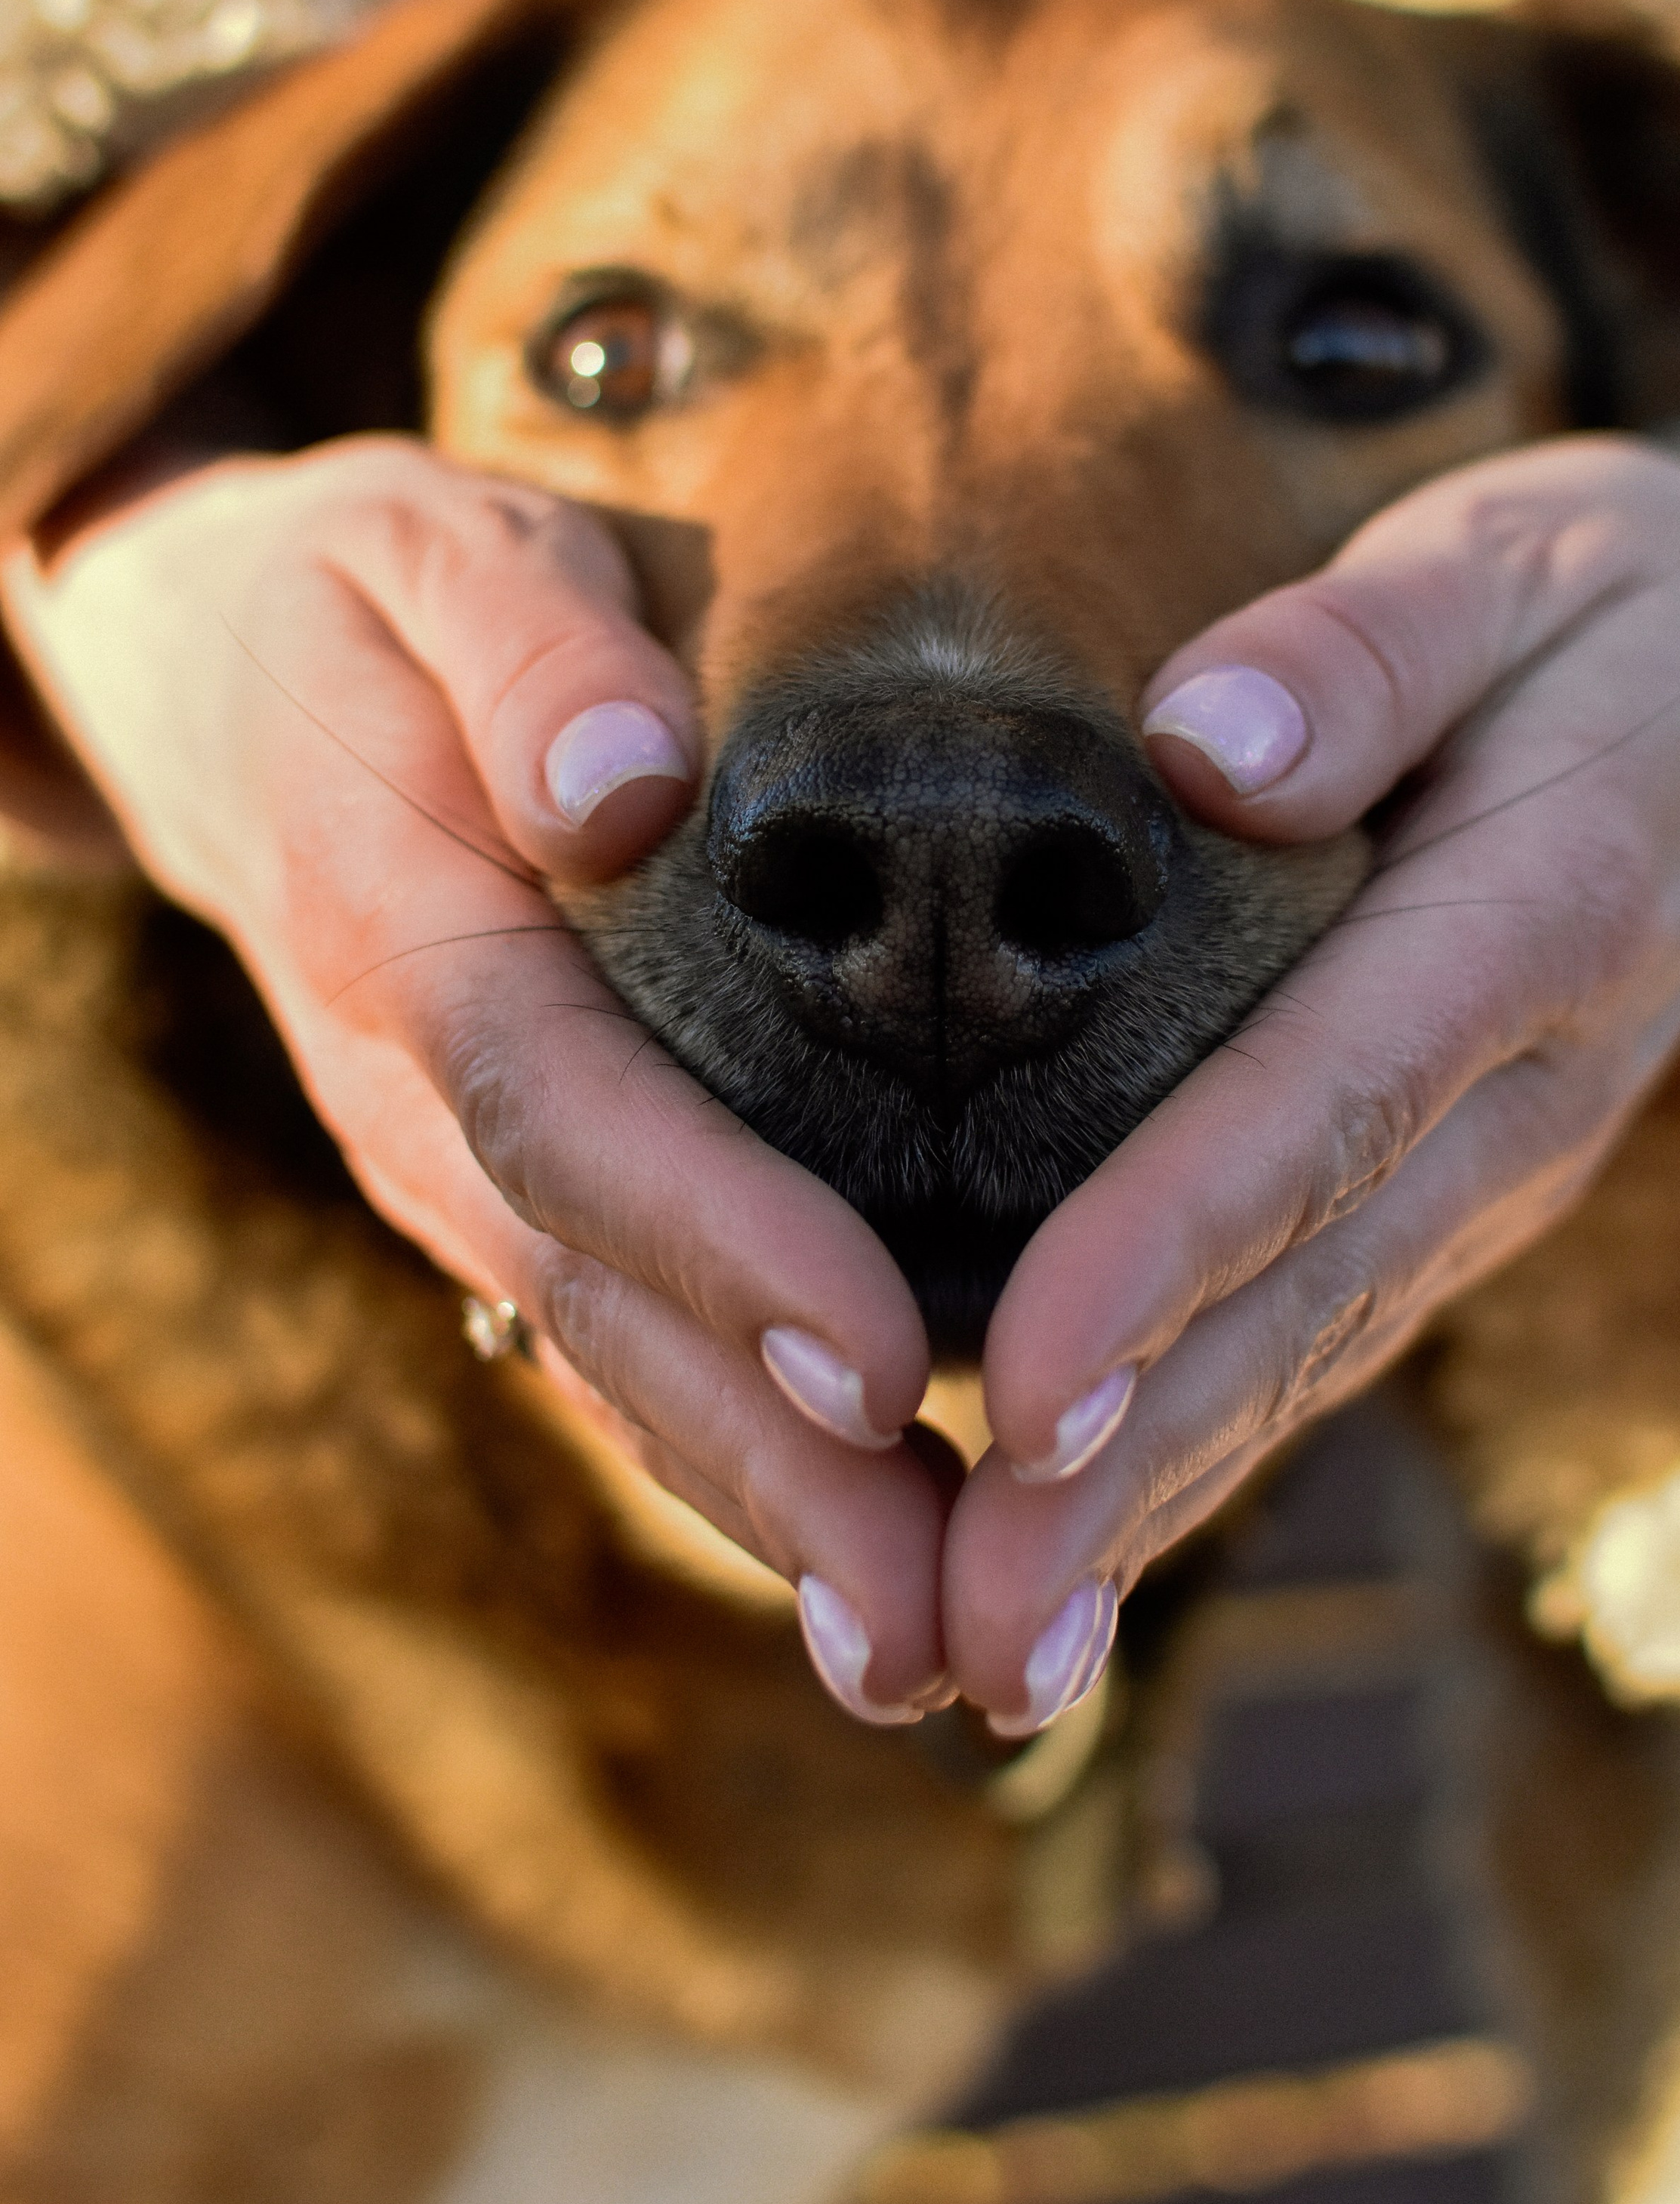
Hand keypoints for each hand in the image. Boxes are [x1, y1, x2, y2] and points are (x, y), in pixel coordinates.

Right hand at [2, 438, 956, 1718]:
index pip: (567, 1112)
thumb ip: (529, 647)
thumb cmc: (371, 597)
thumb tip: (623, 794)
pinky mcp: (496, 1186)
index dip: (719, 1243)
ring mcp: (442, 1164)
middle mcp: (414, 1093)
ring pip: (604, 1355)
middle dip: (766, 1470)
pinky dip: (724, 1457)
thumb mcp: (439, 544)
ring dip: (760, 1516)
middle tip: (935, 1627)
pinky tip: (856, 1560)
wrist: (219, 680)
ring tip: (922, 1659)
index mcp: (406, 929)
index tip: (876, 1365)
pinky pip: (608, 1334)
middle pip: (596, 1299)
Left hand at [940, 439, 1679, 1730]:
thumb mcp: (1519, 554)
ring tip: (991, 1668)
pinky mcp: (1451, 1192)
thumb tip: (1203, 736)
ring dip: (1150, 1519)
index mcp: (1530, 920)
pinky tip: (1077, 1566)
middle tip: (973, 1639)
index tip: (1026, 1391)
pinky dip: (1197, 1461)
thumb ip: (1371, 641)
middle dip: (1133, 1478)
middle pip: (1305, 1298)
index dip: (1173, 1249)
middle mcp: (1516, 1092)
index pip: (1328, 1105)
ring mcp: (1493, 1167)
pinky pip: (1316, 1339)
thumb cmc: (1625, 613)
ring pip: (1306, 1360)